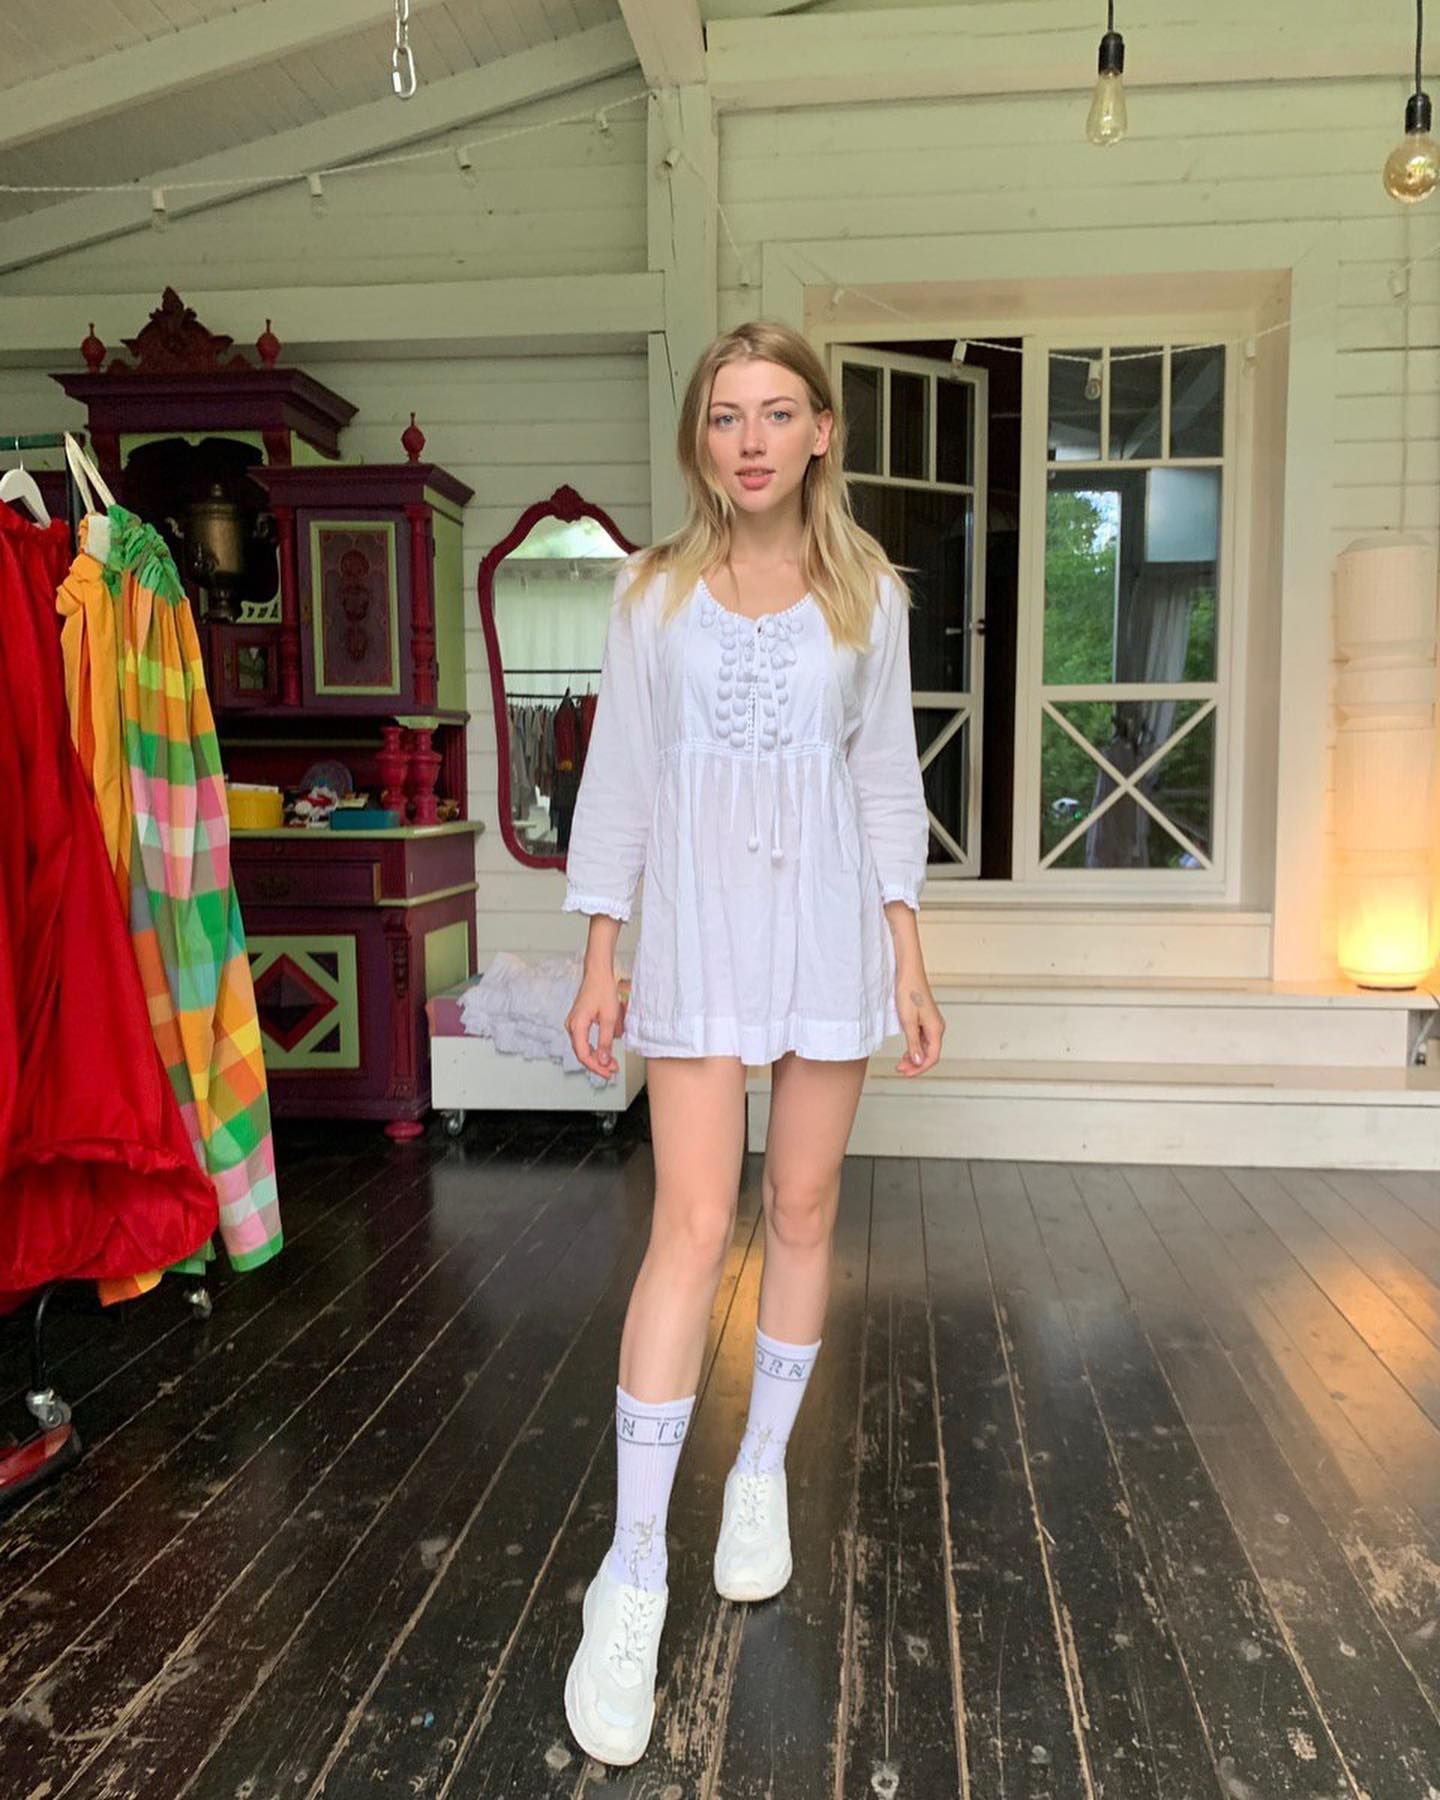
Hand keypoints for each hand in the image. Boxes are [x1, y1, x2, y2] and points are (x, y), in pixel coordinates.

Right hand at [565, 964, 625, 1078]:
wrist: (598, 974)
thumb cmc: (603, 990)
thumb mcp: (609, 1018)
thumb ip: (605, 1041)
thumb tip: (604, 1061)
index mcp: (577, 1025)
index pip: (583, 1054)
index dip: (596, 1066)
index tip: (608, 1072)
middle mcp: (571, 1026)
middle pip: (582, 1053)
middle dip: (598, 1064)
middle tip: (612, 1070)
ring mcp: (574, 1024)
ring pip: (583, 1048)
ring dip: (597, 1057)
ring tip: (611, 1064)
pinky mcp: (578, 1022)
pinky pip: (584, 1040)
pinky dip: (594, 1048)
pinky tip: (604, 1052)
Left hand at [894, 971, 943, 1076]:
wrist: (908, 973)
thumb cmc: (909, 992)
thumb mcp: (908, 1021)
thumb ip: (913, 1043)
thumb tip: (918, 1060)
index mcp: (936, 1029)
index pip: (932, 1057)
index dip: (920, 1068)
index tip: (907, 1073)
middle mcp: (937, 1027)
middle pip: (930, 1054)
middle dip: (916, 1064)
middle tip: (901, 1069)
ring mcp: (932, 1023)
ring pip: (926, 1047)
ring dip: (915, 1057)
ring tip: (902, 1063)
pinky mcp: (926, 1019)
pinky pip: (923, 1039)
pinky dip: (914, 1047)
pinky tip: (906, 1051)